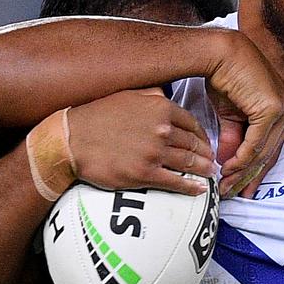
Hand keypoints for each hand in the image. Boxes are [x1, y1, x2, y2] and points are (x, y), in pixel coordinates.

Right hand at [67, 89, 213, 195]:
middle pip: (193, 144)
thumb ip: (151, 95)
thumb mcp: (127, 94)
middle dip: (206, 154)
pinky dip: (191, 187)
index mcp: (159, 107)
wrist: (71, 140)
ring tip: (209, 173)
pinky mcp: (144, 174)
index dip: (202, 135)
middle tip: (211, 160)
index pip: (192, 122)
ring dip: (203, 170)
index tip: (205, 143)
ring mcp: (154, 152)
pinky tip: (199, 189)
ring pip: (188, 163)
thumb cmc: (96, 116)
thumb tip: (166, 95)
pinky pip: (176, 182)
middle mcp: (161, 129)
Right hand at [204, 33, 283, 197]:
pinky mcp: (273, 110)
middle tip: (232, 191)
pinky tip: (228, 167)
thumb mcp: (231, 114)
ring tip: (226, 184)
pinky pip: (256, 144)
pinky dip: (241, 159)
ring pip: (263, 152)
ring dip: (242, 171)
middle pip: (270, 153)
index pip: (273, 147)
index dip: (257, 170)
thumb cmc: (226, 76)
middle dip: (249, 176)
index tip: (242, 186)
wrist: (220, 54)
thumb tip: (226, 161)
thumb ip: (234, 139)